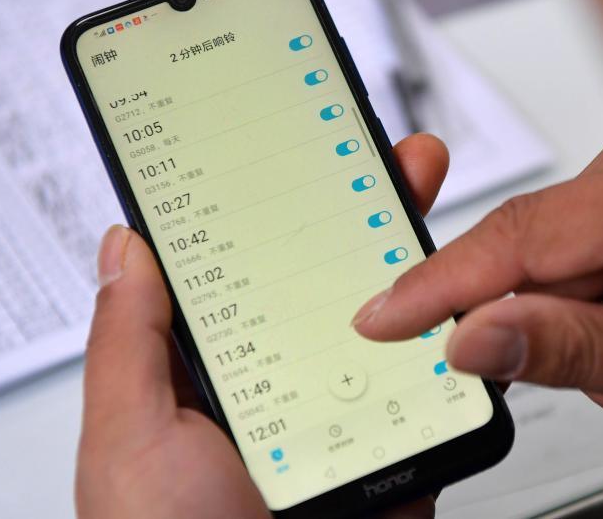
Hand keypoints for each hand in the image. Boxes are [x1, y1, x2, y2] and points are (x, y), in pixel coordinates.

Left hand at [76, 133, 448, 518]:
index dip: (278, 205)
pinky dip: (459, 356)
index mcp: (216, 372)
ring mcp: (345, 419)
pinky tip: (476, 304)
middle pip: (333, 284)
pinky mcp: (396, 455)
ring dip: (426, 275)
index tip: (307, 148)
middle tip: (397, 160)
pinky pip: (433, 397)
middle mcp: (284, 386)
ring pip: (394, 331)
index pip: (251, 267)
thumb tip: (127, 247)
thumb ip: (129, 342)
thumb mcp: (128, 437)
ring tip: (441, 214)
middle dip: (368, 215)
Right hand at [353, 104, 602, 436]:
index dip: (440, 281)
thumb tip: (476, 337)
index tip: (385, 314)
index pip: (516, 237)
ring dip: (586, 309)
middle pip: (538, 247)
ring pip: (564, 245)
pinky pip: (592, 228)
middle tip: (601, 383)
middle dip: (551, 323)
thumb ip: (574, 351)